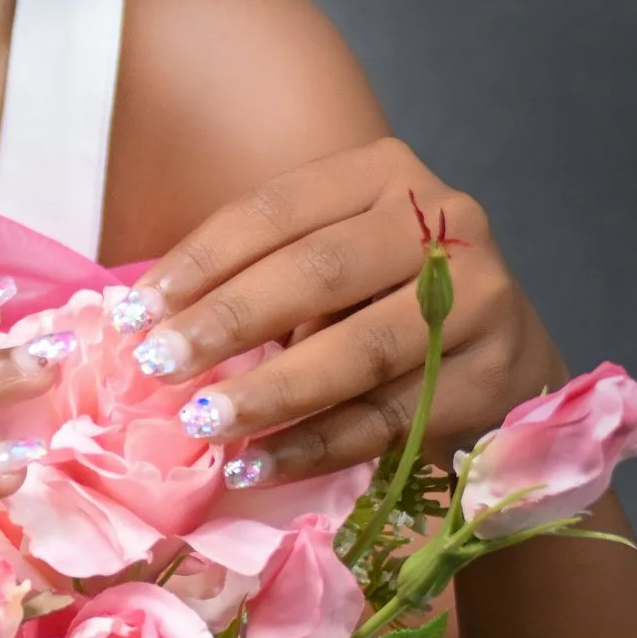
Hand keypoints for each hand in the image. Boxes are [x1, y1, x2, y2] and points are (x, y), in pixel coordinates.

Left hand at [119, 140, 563, 488]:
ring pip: (360, 350)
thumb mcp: (329, 261)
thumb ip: (257, 276)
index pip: (275, 211)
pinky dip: (316, 445)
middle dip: (228, 324)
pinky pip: (389, 417)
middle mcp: (445, 222)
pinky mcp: (494, 375)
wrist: (502, 350)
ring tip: (204, 423)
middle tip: (158, 368)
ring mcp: (481, 298)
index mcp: (385, 174)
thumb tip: (143, 325)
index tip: (133, 316)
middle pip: (320, 272)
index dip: (199, 264)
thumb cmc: (383, 299)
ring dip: (272, 391)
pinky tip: (258, 463)